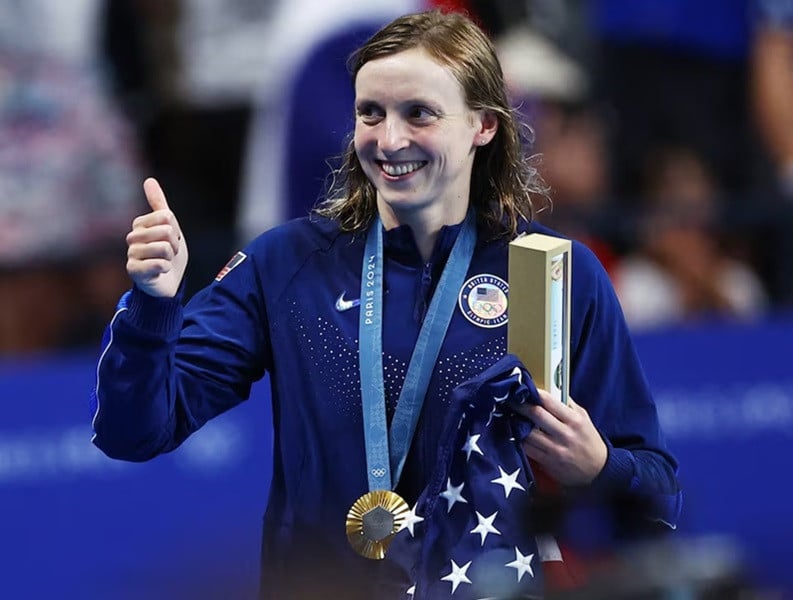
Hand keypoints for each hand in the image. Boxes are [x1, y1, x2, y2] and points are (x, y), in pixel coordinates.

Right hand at [126, 178, 187, 297]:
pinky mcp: (133, 271)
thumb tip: (149, 180)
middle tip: (170, 254)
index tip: (172, 240)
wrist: (168, 283)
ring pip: (164, 247)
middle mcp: (132, 238)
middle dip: (175, 244)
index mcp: (140, 225)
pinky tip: (160, 272)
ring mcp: (131, 254)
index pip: (166, 216)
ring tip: (165, 262)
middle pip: (167, 231)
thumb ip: (159, 205)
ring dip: (171, 258)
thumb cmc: (168, 255)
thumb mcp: (169, 227)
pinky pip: (158, 264)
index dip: (176, 230)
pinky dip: (166, 268)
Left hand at [513, 390, 606, 485]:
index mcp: (575, 420)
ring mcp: (555, 449)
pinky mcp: (548, 462)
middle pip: (536, 415)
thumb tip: (551, 388)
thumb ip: (568, 404)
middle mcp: (565, 434)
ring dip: (516, 423)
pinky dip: (519, 440)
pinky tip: (514, 433)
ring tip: (509, 416)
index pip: (550, 402)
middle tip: (509, 400)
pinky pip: (527, 449)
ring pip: (528, 433)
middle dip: (520, 406)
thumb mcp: (583, 418)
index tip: (524, 388)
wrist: (598, 470)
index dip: (534, 394)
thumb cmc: (589, 440)